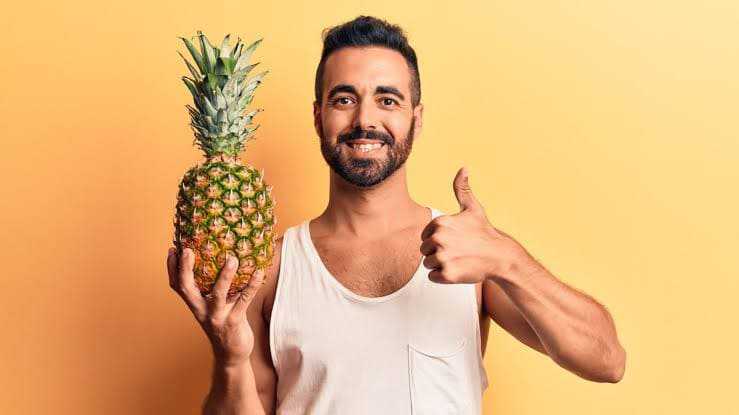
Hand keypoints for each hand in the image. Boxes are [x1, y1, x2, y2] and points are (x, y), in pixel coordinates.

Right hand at [167, 247, 265, 366]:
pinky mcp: (234, 322)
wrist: (232, 354)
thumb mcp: (213, 308)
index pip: (177, 286)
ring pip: (218, 294)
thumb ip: (213, 289)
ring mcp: (217, 317)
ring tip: (232, 258)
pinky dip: (252, 286)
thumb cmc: (224, 324)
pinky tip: (258, 272)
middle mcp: (202, 311)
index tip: (172, 249)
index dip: (172, 269)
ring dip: (225, 276)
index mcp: (195, 305)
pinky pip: (244, 300)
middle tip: (188, 250)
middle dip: (186, 269)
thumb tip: (222, 260)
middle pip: (187, 289)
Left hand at [420, 167, 522, 283]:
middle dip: (438, 253)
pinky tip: (459, 270)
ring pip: (428, 264)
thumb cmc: (484, 233)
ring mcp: (443, 256)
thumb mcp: (473, 208)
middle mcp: (439, 238)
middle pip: (424, 251)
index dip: (438, 240)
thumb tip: (463, 168)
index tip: (455, 240)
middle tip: (458, 252)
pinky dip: (443, 277)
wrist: (500, 256)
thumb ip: (462, 189)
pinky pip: (432, 277)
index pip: (425, 236)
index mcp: (440, 222)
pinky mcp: (447, 274)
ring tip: (459, 260)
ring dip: (441, 265)